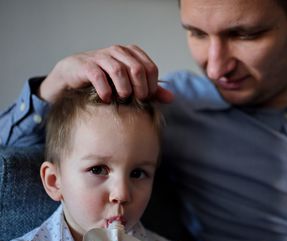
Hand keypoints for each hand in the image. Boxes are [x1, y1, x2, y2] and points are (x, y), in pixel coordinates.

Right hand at [38, 44, 173, 103]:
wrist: (74, 78)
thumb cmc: (106, 82)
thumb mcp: (131, 85)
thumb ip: (151, 91)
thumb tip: (171, 98)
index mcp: (131, 53)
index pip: (150, 68)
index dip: (152, 86)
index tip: (146, 98)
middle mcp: (117, 51)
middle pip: (137, 69)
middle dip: (140, 89)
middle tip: (136, 101)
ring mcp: (101, 56)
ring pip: (119, 70)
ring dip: (123, 89)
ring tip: (122, 100)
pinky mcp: (85, 64)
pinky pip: (98, 75)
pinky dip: (105, 89)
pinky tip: (106, 99)